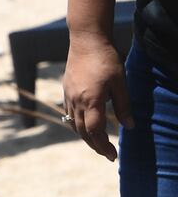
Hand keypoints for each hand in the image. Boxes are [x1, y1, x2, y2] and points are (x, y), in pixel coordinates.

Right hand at [62, 32, 133, 160]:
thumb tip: (130, 127)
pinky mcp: (66, 91)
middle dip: (95, 146)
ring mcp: (69, 97)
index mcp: (91, 101)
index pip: (95, 132)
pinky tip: (86, 126)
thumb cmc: (106, 59)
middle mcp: (77, 102)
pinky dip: (78, 125)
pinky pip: (70, 115)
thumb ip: (124, 106)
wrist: (86, 40)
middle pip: (83, 132)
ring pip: (74, 125)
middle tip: (108, 154)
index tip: (113, 155)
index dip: (104, 146)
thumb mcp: (120, 83)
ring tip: (98, 143)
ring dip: (86, 137)